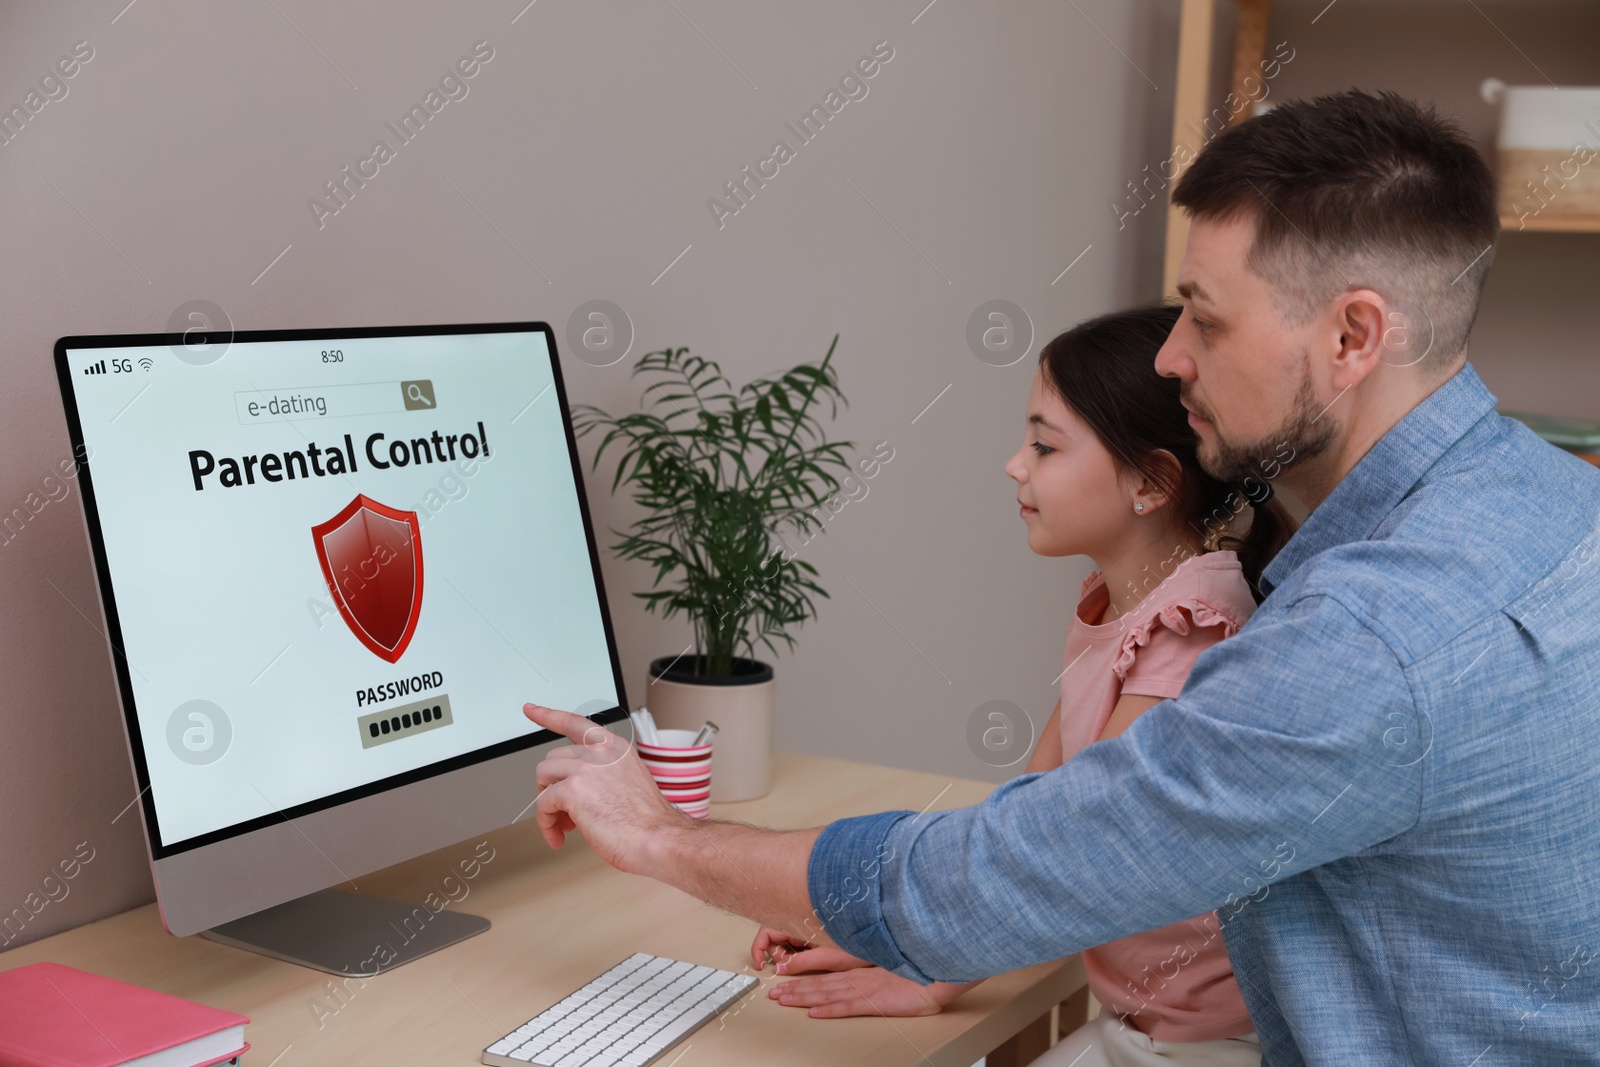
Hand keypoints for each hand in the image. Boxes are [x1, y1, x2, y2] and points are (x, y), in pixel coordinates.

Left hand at [523, 703, 692, 875]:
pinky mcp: (572, 789)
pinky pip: (542, 803)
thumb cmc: (649, 824)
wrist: (658, 840)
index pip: (575, 723)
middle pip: (554, 758)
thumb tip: (577, 790)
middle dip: (552, 786)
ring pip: (543, 776)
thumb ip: (603, 777)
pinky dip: (546, 823)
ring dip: (547, 804)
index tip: (533, 709)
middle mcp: (601, 753)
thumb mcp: (629, 785)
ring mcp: (586, 768)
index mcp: (616, 749)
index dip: (549, 715)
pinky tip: (559, 836)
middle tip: (565, 812)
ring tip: (564, 825)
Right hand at [751, 925, 872, 974]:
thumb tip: (779, 968)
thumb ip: (800, 962)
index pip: (767, 931)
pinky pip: (796, 946)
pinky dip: (798, 956)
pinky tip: (811, 959)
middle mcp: (800, 922)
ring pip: (785, 944)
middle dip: (778, 955)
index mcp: (800, 920)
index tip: (761, 964)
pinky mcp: (812, 934)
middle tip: (791, 966)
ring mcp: (806, 928)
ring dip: (789, 957)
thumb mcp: (826, 957)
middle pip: (774, 939)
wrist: (876, 942)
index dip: (759, 947)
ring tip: (809, 960)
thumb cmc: (856, 943)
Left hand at [769, 964, 959, 1017]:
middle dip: (794, 989)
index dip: (802, 978)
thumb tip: (859, 972)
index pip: (825, 975)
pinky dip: (829, 1010)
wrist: (938, 970)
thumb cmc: (919, 967)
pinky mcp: (877, 1001)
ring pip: (827, 994)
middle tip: (773, 994)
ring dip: (803, 998)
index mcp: (861, 970)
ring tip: (783, 1001)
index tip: (783, 980)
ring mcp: (866, 989)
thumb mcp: (891, 966)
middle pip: (820, 984)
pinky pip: (849, 1007)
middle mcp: (859, 978)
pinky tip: (814, 1013)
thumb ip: (873, 968)